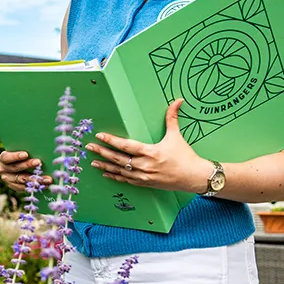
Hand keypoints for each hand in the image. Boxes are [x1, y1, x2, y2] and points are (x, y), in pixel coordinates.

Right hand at [0, 150, 52, 192]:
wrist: (22, 165)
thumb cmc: (25, 154)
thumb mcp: (24, 150)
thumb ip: (28, 149)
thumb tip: (39, 148)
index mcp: (3, 158)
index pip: (7, 157)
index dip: (15, 156)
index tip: (26, 154)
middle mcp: (3, 169)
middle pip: (15, 168)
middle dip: (28, 165)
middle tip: (39, 162)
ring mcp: (8, 179)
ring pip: (21, 180)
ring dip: (35, 179)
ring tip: (46, 179)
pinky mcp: (14, 187)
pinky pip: (25, 188)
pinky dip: (35, 187)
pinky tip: (44, 185)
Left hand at [86, 99, 212, 193]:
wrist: (194, 177)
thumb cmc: (186, 156)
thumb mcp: (176, 136)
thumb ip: (172, 118)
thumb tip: (177, 100)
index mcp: (151, 152)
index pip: (126, 146)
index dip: (111, 140)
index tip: (99, 136)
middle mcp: (144, 166)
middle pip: (118, 159)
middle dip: (102, 152)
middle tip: (89, 147)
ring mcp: (144, 176)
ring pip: (119, 171)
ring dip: (105, 166)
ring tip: (93, 162)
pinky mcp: (145, 184)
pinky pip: (126, 181)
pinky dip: (115, 177)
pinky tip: (106, 174)